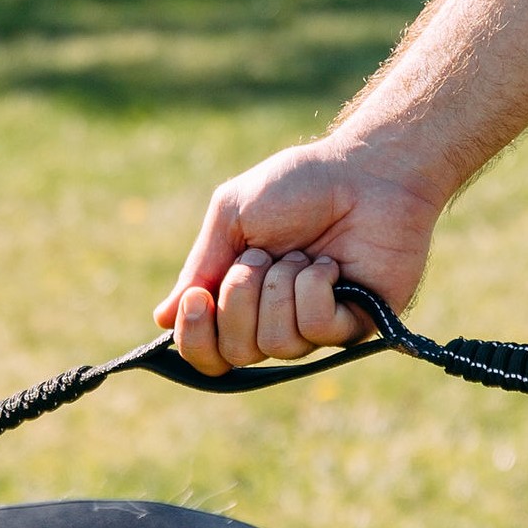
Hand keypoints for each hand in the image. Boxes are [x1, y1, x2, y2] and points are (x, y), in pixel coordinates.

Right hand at [152, 139, 444, 375]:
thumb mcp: (232, 216)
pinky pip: (315, 329)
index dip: (194, 338)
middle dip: (239, 300)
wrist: (364, 172)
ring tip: (301, 254)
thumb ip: (200, 267)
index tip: (198, 298)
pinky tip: (329, 264)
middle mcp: (274, 321)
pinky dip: (314, 289)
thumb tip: (163, 318)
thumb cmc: (300, 186)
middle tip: (261, 256)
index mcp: (240, 299)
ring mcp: (314, 328)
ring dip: (280, 288)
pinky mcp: (354, 326)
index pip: (207, 353)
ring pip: (275, 344)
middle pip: (235, 354)